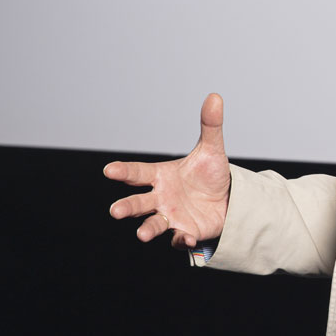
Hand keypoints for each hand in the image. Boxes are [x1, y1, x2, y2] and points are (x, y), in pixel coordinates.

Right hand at [104, 93, 230, 249]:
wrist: (227, 200)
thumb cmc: (210, 175)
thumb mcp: (212, 150)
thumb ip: (210, 125)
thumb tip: (215, 96)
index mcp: (160, 176)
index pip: (138, 173)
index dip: (123, 171)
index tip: (108, 170)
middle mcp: (160, 197)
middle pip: (138, 202)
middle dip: (127, 207)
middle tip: (115, 211)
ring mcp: (170, 216)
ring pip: (153, 224)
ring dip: (147, 229)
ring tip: (141, 234)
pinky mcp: (184, 232)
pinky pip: (179, 238)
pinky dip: (181, 239)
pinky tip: (188, 238)